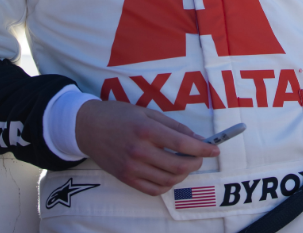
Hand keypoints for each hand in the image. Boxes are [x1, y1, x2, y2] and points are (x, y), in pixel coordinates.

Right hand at [75, 100, 220, 195]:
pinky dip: (167, 185)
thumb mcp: (147, 112)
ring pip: (169, 180)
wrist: (87, 127)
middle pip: (179, 166)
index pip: (183, 144)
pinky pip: (153, 189)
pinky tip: (169, 174)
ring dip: (183, 174)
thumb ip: (173, 126)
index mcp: (147, 130)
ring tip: (184, 163)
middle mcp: (139, 151)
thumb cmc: (119, 115)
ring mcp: (131, 167)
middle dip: (196, 162)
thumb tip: (197, 138)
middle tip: (200, 156)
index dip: (204, 148)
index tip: (215, 149)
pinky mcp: (125, 178)